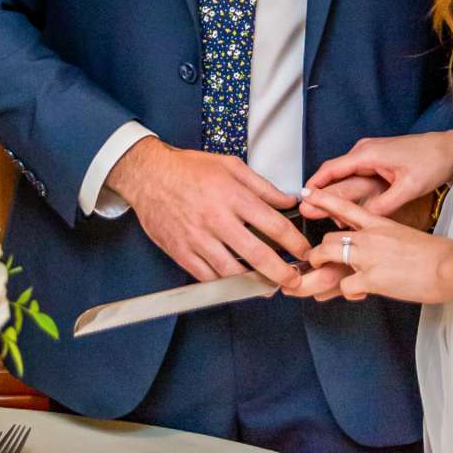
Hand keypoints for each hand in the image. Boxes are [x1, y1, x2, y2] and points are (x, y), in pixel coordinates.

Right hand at [108, 138, 309, 285]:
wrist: (148, 175)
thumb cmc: (188, 169)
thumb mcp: (231, 166)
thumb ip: (262, 186)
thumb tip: (288, 201)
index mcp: (233, 196)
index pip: (274, 225)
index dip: (295, 243)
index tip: (305, 251)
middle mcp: (217, 220)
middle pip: (258, 255)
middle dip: (282, 273)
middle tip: (295, 280)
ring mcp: (198, 239)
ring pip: (232, 272)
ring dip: (254, 283)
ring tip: (269, 286)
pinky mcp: (181, 252)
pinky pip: (207, 277)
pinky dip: (224, 284)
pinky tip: (237, 283)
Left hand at [298, 188, 452, 306]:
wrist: (448, 266)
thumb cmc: (433, 255)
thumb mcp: (404, 237)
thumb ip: (384, 242)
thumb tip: (374, 254)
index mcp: (379, 224)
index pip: (345, 206)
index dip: (324, 200)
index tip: (307, 195)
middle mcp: (369, 237)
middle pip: (329, 237)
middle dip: (320, 251)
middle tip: (318, 261)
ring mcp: (368, 257)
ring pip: (327, 255)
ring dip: (322, 267)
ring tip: (324, 278)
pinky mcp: (371, 278)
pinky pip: (344, 286)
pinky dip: (349, 293)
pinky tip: (360, 295)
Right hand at [302, 128, 452, 217]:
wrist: (451, 149)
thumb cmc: (432, 161)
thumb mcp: (408, 187)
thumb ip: (384, 204)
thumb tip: (363, 220)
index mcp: (367, 154)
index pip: (330, 169)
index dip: (314, 185)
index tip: (302, 201)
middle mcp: (364, 151)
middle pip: (334, 173)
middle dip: (321, 193)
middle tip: (311, 214)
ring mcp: (371, 155)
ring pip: (345, 175)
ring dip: (336, 193)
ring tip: (328, 215)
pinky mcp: (378, 161)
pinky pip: (356, 176)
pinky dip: (349, 189)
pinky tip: (349, 206)